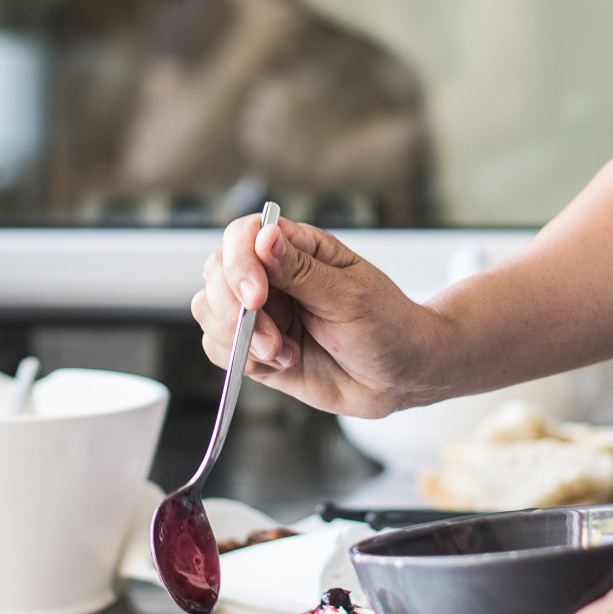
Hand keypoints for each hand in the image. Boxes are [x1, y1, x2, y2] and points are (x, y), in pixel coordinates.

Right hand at [192, 214, 439, 416]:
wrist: (402, 377)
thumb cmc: (389, 326)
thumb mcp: (350, 296)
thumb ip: (301, 271)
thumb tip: (263, 237)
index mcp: (299, 248)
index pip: (242, 236)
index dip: (239, 262)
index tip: (257, 296)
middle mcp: (273, 276)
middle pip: (216, 273)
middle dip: (234, 310)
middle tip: (272, 341)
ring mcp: (263, 312)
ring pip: (210, 311)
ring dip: (238, 339)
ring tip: (283, 353)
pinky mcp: (257, 348)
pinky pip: (218, 348)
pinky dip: (240, 360)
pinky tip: (281, 362)